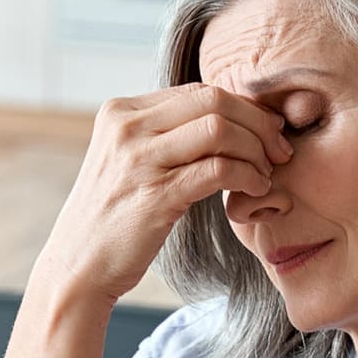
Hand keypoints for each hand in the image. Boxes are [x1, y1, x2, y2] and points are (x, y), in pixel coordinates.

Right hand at [31, 83, 293, 305]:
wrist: (77, 267)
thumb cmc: (112, 218)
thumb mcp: (128, 162)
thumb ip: (163, 135)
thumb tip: (222, 118)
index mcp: (121, 112)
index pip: (198, 91)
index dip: (242, 107)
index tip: (266, 131)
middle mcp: (126, 127)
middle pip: (213, 101)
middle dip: (257, 123)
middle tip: (279, 150)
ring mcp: (139, 160)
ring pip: (219, 129)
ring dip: (256, 149)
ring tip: (266, 172)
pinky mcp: (155, 195)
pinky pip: (218, 169)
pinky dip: (247, 175)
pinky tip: (255, 189)